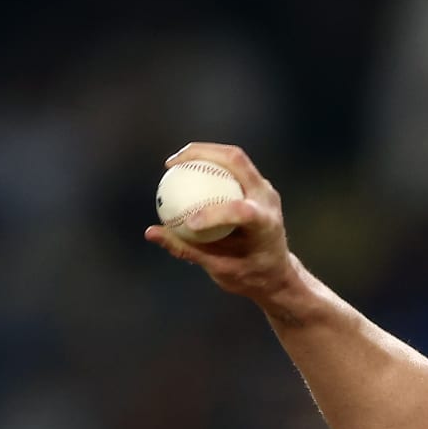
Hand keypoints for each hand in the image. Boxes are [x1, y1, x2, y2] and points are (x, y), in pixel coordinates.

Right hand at [144, 143, 294, 300]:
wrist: (276, 273)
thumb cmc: (249, 275)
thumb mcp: (219, 269)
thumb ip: (186, 249)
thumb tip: (150, 232)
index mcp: (266, 224)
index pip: (241, 210)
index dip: (213, 212)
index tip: (188, 222)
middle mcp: (268, 200)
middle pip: (237, 161)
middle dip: (201, 154)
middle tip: (171, 164)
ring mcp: (265, 189)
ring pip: (235, 157)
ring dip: (202, 153)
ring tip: (174, 163)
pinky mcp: (257, 186)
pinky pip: (231, 166)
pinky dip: (207, 163)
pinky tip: (184, 170)